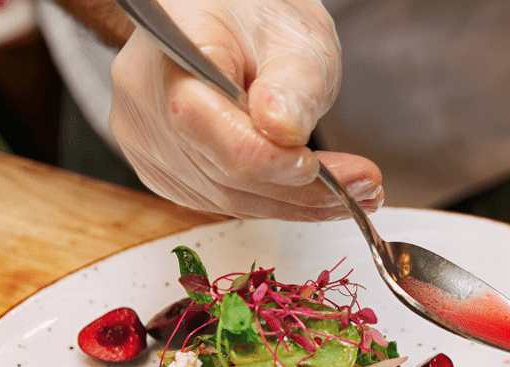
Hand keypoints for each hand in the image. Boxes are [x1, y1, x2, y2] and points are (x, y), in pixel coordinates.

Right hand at [109, 0, 384, 219]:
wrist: (222, 21)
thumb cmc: (254, 17)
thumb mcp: (294, 35)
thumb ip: (292, 83)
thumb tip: (283, 132)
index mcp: (167, 56)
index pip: (205, 125)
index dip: (265, 159)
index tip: (320, 166)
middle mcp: (143, 107)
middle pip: (222, 172)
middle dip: (301, 189)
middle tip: (366, 185)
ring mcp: (148, 145)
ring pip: (227, 197)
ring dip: (297, 204)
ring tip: (356, 191)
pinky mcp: (166, 171)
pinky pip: (223, 200)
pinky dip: (276, 202)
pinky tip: (317, 193)